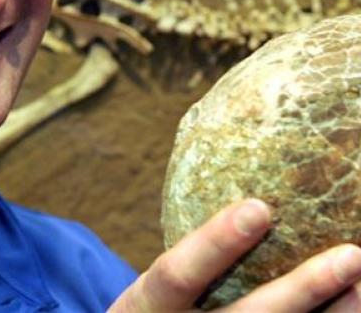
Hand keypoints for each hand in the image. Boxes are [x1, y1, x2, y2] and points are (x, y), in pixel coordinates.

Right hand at [109, 199, 360, 311]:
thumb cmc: (160, 308)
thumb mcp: (155, 285)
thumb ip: (190, 254)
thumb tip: (244, 187)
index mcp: (147, 305)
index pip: (177, 273)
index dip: (215, 243)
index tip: (259, 207)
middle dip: (302, 290)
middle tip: (351, 255)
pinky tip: (351, 308)